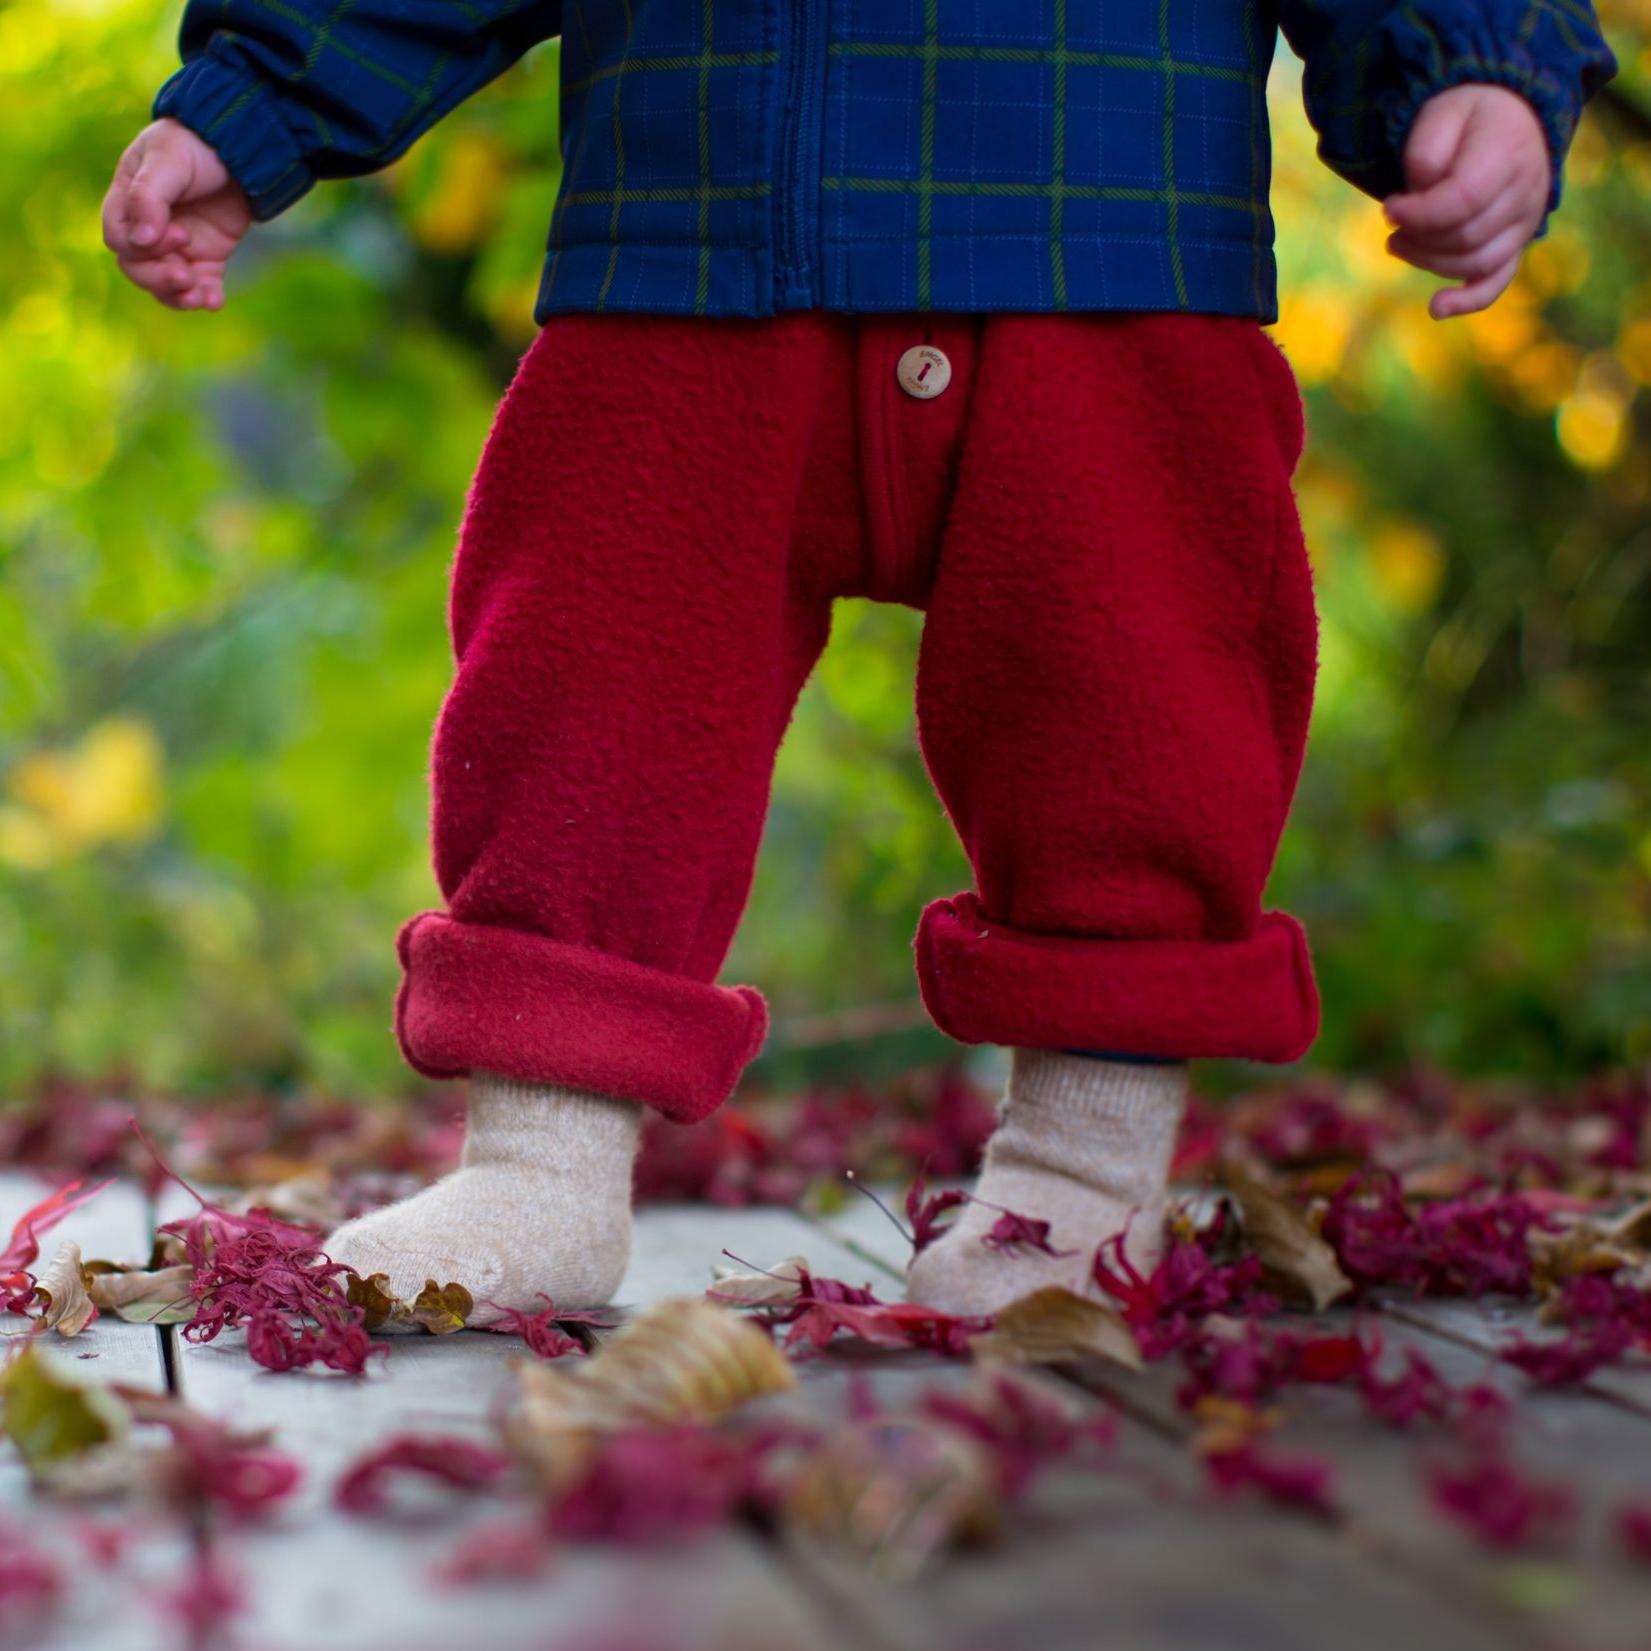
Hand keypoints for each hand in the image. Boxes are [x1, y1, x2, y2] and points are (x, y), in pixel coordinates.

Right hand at [102, 119, 252, 310]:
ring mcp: (178, 247)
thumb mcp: (166, 161)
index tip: (178, 233)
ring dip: (179, 296)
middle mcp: (149, 229)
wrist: (238, 149)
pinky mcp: (207, 257)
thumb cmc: (192, 146)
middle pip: (138, 268)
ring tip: (198, 298)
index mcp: (127, 202)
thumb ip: (148, 197)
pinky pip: (201, 286)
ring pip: (166, 284)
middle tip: (185, 274)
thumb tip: (140, 240)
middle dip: (159, 277)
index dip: (141, 247)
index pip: (119, 239)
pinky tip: (214, 302)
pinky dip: (206, 297)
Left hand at [1384, 85, 1550, 319]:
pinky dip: (1469, 300)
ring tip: (1397, 242)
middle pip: (1465, 236)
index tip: (1388, 208)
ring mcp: (1526, 221)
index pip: (1463, 200)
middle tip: (1392, 221)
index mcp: (1508, 152)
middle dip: (1418, 235)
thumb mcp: (1439, 115)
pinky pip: (1498, 281)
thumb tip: (1419, 201)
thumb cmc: (1467, 117)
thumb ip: (1425, 156)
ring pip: (1475, 262)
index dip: (1418, 213)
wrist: (1511, 116)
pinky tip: (1436, 309)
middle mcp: (1526, 190)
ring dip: (1427, 261)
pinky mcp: (1517, 243)